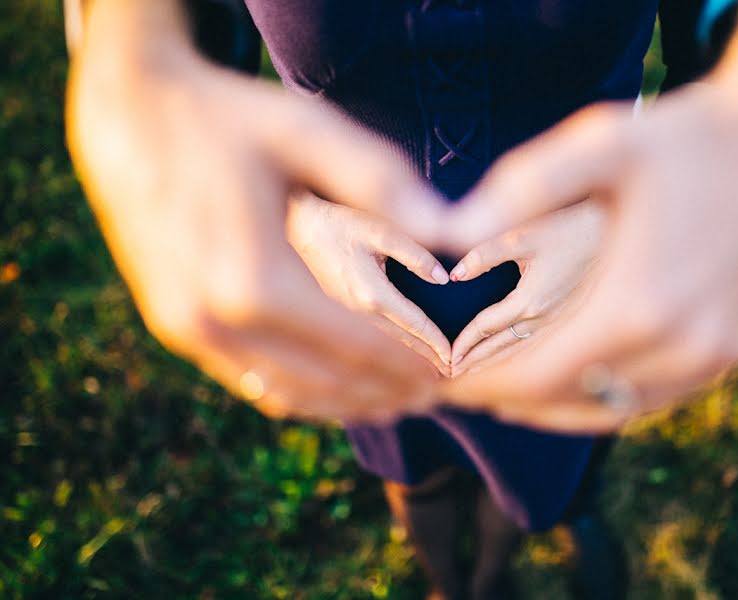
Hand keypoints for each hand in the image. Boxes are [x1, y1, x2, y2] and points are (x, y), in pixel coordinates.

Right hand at [67, 0, 448, 421]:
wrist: (128, 117)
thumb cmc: (224, 120)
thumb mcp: (306, 131)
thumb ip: (379, 181)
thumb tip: (447, 232)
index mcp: (253, 280)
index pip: (354, 345)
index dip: (407, 364)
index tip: (449, 371)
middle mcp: (214, 322)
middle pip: (322, 383)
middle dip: (384, 392)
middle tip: (431, 391)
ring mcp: (186, 331)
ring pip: (283, 393)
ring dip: (343, 403)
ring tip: (391, 398)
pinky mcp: (174, 326)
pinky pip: (247, 378)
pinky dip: (298, 390)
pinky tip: (330, 382)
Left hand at [439, 10, 737, 431]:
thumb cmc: (681, 139)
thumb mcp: (601, 142)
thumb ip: (526, 184)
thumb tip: (452, 232)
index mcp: (641, 304)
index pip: (540, 377)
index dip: (486, 387)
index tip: (445, 383)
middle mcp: (682, 345)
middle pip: (571, 402)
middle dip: (511, 399)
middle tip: (466, 385)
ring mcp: (713, 356)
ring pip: (612, 409)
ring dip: (554, 407)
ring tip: (508, 389)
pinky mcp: (729, 352)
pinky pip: (652, 398)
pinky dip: (603, 398)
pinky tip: (572, 380)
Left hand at [448, 201, 603, 375]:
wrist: (616, 230)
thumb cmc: (570, 228)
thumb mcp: (522, 236)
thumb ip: (485, 255)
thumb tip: (456, 274)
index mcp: (530, 302)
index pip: (487, 328)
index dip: (464, 342)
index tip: (447, 355)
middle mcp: (545, 319)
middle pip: (502, 349)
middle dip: (476, 363)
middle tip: (452, 375)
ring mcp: (561, 322)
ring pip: (522, 352)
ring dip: (496, 365)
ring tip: (474, 374)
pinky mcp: (572, 318)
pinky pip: (539, 346)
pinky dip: (519, 357)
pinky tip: (511, 360)